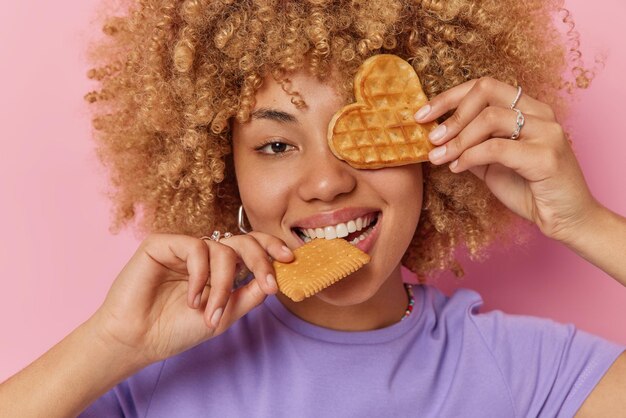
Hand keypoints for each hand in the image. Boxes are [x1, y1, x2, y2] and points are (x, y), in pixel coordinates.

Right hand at [90, 232, 292, 365]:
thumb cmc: (176, 329)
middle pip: (243, 241)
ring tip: (210, 311)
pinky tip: (191, 297)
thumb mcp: (224, 315)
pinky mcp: (163, 243)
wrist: (139, 340)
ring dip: (223, 284)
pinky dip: (200, 275)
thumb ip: (249, 295)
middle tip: (268, 283)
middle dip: (261, 260)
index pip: (250, 248)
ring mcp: (184, 247)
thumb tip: (275, 279)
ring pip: (222, 249)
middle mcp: (204, 255)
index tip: (290, 260)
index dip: (271, 248)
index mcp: (219, 268)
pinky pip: (196, 247)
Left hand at [415, 77, 599, 243]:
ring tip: (439, 157)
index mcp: (529, 109)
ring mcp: (546, 132)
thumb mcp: (491, 164)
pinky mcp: (546, 156)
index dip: (449, 97)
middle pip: (486, 90)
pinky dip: (470, 157)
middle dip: (451, 114)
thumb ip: (471, 146)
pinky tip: (458, 168)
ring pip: (489, 118)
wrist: (566, 219)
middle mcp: (540, 113)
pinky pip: (496, 148)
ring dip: (457, 139)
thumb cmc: (530, 190)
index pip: (485, 86)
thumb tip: (437, 136)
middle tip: (431, 138)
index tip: (422, 115)